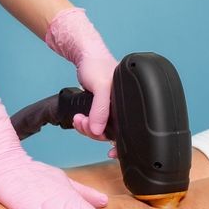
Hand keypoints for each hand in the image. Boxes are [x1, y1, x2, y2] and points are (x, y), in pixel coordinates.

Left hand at [46, 7, 117, 149]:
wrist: (85, 56)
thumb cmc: (97, 64)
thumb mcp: (100, 86)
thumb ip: (100, 109)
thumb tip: (98, 130)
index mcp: (129, 102)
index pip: (129, 130)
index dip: (121, 144)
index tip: (111, 152)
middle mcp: (122, 106)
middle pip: (112, 132)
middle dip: (94, 132)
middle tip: (83, 123)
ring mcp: (112, 108)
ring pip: (102, 129)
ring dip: (88, 128)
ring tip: (79, 119)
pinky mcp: (102, 107)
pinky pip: (96, 123)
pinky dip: (86, 124)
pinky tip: (79, 118)